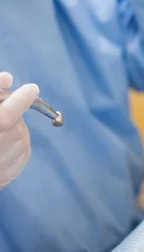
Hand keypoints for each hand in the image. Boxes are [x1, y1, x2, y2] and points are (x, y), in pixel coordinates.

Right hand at [0, 72, 38, 188]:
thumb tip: (8, 78)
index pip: (12, 110)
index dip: (22, 98)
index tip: (31, 89)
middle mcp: (5, 144)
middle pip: (15, 121)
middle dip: (8, 115)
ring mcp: (9, 162)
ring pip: (19, 135)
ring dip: (10, 130)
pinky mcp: (12, 173)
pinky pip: (20, 151)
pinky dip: (11, 146)